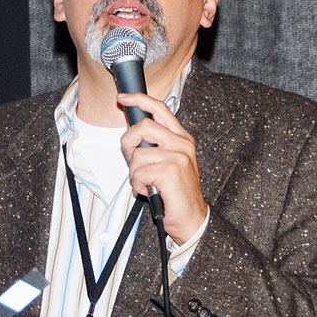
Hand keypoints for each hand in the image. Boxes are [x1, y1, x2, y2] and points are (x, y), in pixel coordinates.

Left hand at [118, 93, 206, 244]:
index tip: (123, 97)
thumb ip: (156, 145)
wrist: (192, 218)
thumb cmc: (177, 193)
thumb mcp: (170, 162)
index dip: (139, 99)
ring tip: (147, 183)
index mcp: (182, 139)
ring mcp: (177, 157)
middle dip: (128, 143)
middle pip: (143, 126)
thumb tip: (133, 133)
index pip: (160, 109)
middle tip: (132, 159)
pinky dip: (138, 185)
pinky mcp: (170, 171)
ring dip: (135, 173)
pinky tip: (150, 190)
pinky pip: (138, 173)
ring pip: (137, 155)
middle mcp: (182, 144)